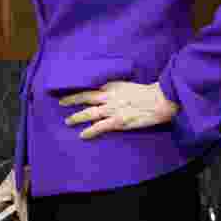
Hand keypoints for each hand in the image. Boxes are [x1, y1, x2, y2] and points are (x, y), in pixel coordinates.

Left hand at [59, 81, 179, 138]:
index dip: (78, 89)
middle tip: (61, 102)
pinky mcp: (118, 122)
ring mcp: (113, 110)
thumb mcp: (128, 85)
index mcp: (112, 86)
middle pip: (85, 97)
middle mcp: (109, 97)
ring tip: (68, 121)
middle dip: (71, 100)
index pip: (91, 87)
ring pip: (89, 113)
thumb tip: (106, 90)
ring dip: (77, 117)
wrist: (160, 100)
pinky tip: (82, 135)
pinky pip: (100, 127)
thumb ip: (115, 88)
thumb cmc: (148, 93)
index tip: (68, 90)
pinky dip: (90, 131)